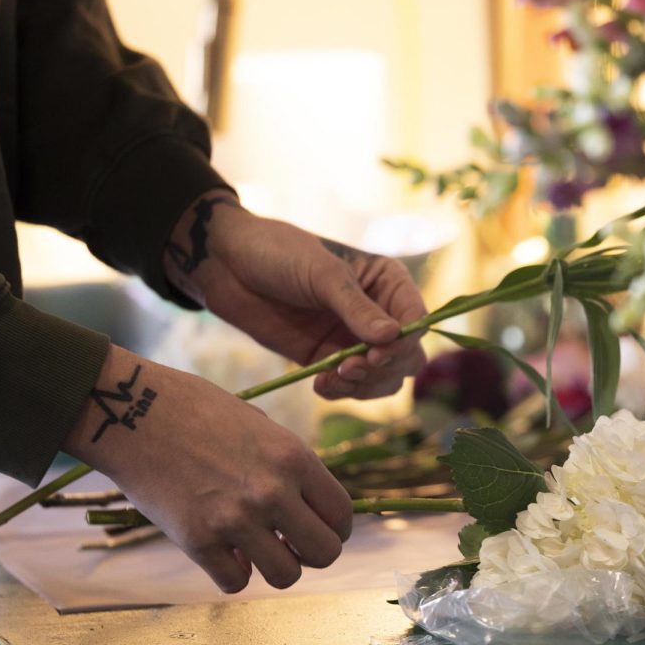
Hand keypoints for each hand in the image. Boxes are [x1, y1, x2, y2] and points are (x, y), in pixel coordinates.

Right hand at [64, 346, 351, 591]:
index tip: (317, 526)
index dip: (334, 527)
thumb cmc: (195, 409)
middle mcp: (272, 491)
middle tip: (291, 544)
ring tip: (256, 547)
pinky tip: (223, 551)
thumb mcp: (258, 425)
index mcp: (293, 457)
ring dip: (274, 566)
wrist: (131, 410)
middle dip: (311, 553)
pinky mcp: (197, 540)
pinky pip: (235, 582)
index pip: (341, 514)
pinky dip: (232, 572)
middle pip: (325, 553)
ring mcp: (235, 519)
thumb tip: (307, 505)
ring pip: (285, 576)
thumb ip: (287, 465)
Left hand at [165, 191, 427, 398]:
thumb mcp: (321, 273)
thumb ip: (355, 307)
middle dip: (384, 368)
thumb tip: (393, 337)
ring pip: (383, 378)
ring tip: (333, 378)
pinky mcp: (327, 358)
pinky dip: (342, 391)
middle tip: (349, 368)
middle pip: (407, 357)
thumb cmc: (279, 253)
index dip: (404, 343)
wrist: (228, 265)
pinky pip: (350, 386)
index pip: (416, 320)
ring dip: (364, 385)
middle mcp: (378, 312)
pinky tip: (320, 384)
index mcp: (387, 281)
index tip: (376, 353)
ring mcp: (353, 338)